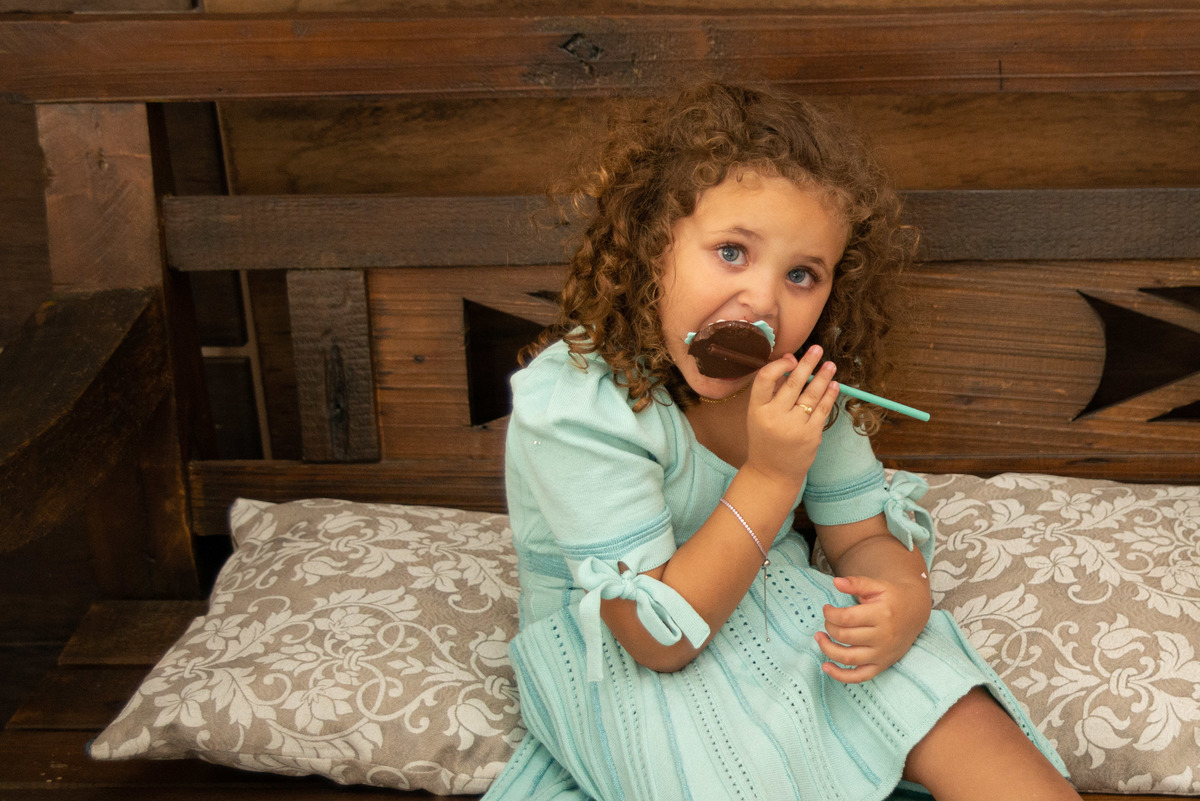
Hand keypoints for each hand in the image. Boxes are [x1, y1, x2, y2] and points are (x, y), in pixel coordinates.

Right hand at [743, 345, 838, 488]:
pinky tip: (834, 385)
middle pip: (793, 383)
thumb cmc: (765, 440)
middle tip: (817, 349)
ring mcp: (794, 427)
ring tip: (830, 365)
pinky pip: (823, 410)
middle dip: (807, 363)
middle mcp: (774, 417)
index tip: (791, 358)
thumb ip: (771, 393)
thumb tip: (790, 363)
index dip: (779, 365)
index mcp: (756, 410)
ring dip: (823, 377)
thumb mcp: (758, 416)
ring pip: (811, 394)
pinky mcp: (811, 435)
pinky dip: (830, 395)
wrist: (772, 473)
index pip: (765, 379)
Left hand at [816, 574, 930, 683]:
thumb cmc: (892, 597)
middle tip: (827, 621)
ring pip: (849, 658)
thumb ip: (856, 583)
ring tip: (820, 638)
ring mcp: (882, 654)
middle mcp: (883, 637)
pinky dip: (841, 675)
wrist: (915, 612)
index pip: (847, 618)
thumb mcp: (877, 585)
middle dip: (829, 627)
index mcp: (881, 615)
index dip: (830, 613)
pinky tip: (826, 667)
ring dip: (828, 649)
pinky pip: (860, 676)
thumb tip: (836, 582)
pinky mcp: (882, 665)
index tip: (827, 608)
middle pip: (845, 636)